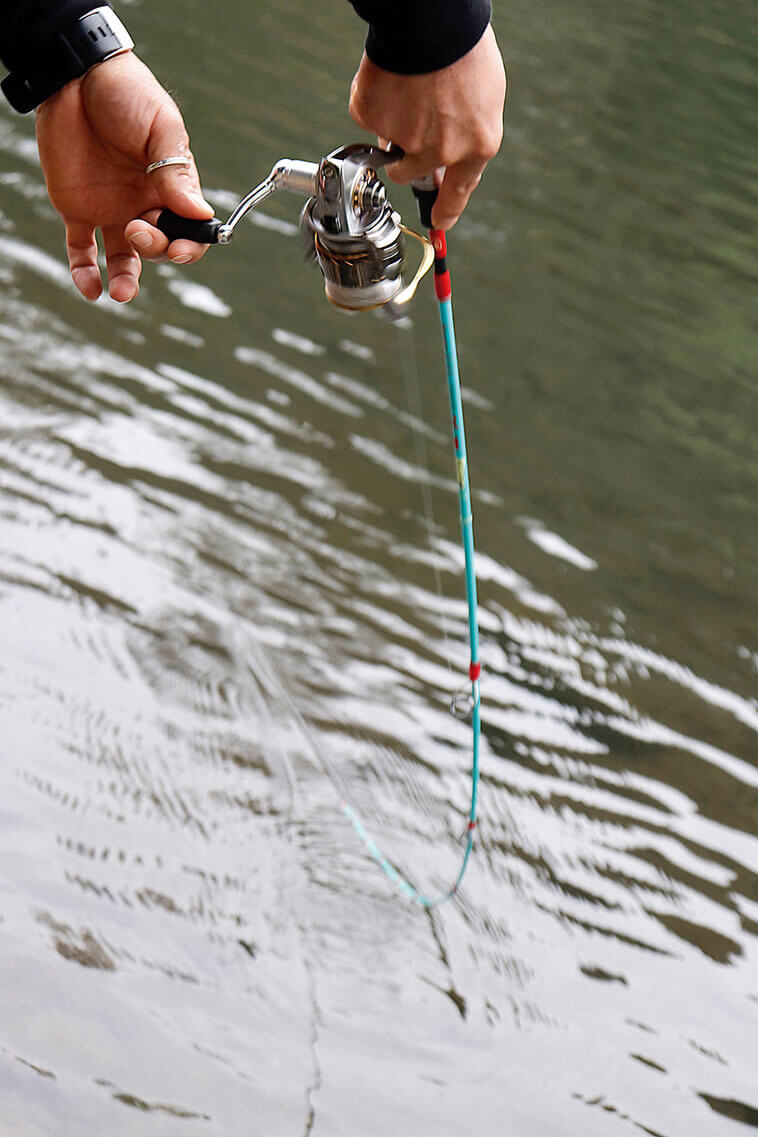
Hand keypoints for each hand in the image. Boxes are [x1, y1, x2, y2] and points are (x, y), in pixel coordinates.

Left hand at [35, 52, 212, 301]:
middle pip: (159, 247)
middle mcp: (144, 205)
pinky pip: (81, 250)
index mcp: (171, 188)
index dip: (189, 245)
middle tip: (137, 228)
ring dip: (126, 280)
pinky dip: (85, 273)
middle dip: (154, 249)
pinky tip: (92, 290)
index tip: (180, 246)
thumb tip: (201, 213)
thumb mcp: (160, 128)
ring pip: (124, 259)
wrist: (75, 74)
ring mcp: (111, 209)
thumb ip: (176, 172)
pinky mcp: (76, 208)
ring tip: (120, 292)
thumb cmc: (126, 94)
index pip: (189, 231)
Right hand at [349, 25, 505, 229]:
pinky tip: (390, 74)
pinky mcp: (371, 118)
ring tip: (404, 88)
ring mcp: (404, 139)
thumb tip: (442, 164)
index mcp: (477, 147)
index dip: (446, 210)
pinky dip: (373, 98)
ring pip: (386, 146)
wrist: (431, 19)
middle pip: (409, 171)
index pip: (458, 191)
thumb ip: (466, 134)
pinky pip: (367, 115)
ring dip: (389, 126)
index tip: (439, 225)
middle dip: (405, 155)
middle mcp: (441, 151)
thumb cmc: (463, 49)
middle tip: (410, 122)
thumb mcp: (484, 97)